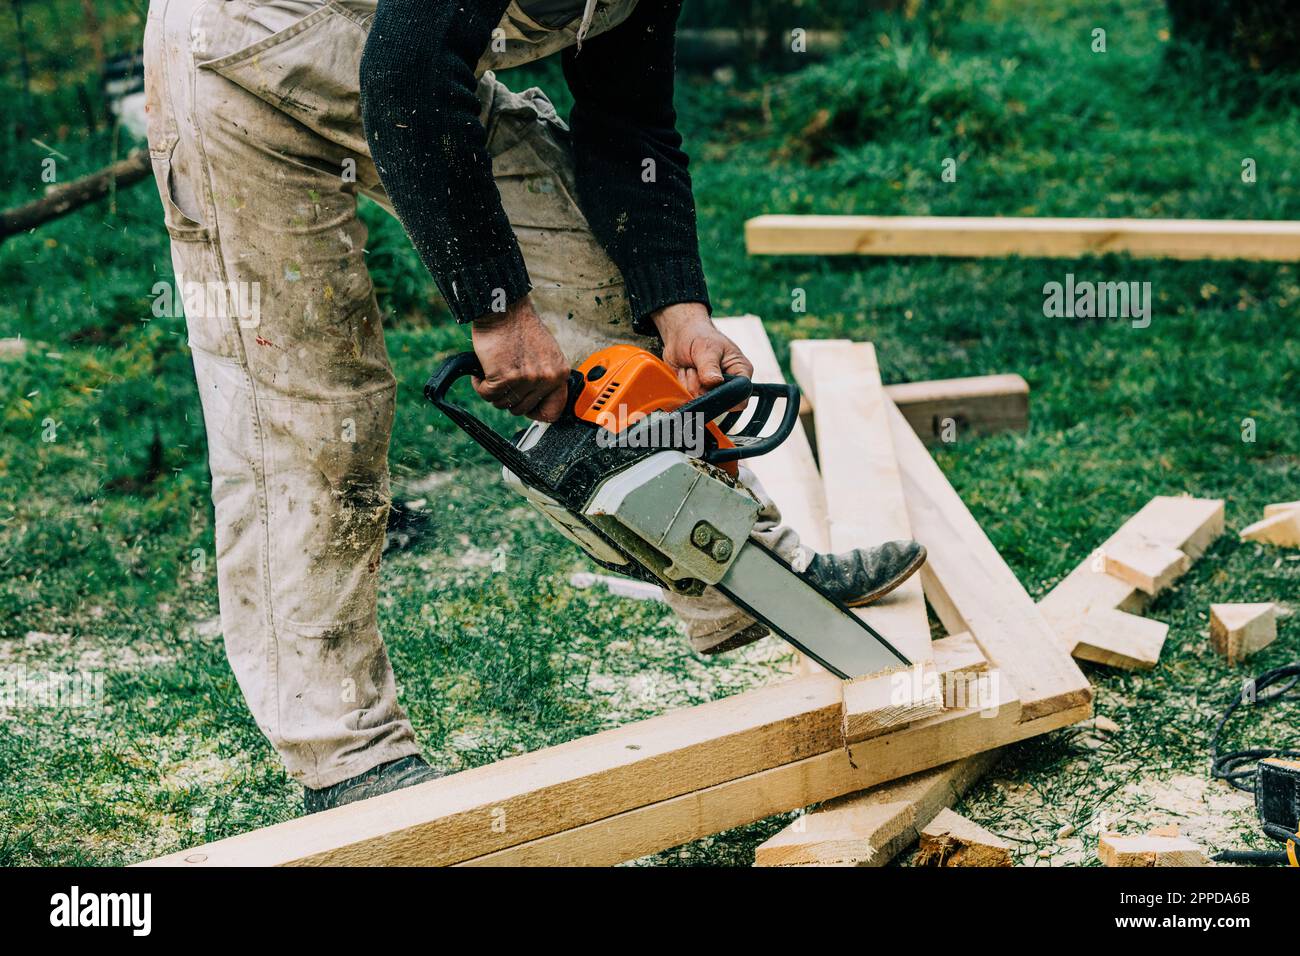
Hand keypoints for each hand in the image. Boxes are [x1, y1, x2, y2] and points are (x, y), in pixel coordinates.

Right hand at [471, 296, 570, 421]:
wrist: (504, 309)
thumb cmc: (520, 327)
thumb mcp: (546, 353)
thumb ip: (545, 376)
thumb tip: (537, 400)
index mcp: (559, 373)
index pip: (552, 411)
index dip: (535, 412)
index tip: (526, 408)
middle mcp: (545, 377)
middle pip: (522, 409)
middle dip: (509, 398)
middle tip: (503, 383)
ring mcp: (525, 378)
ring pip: (503, 404)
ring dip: (493, 392)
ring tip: (492, 374)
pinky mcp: (503, 376)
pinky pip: (487, 394)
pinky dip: (480, 385)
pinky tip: (481, 373)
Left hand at [651, 302, 753, 397]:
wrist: (680, 335)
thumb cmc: (699, 336)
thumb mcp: (706, 348)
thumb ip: (710, 366)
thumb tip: (715, 382)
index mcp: (740, 371)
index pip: (742, 396)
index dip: (728, 398)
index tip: (711, 386)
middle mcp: (728, 383)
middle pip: (717, 402)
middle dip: (701, 385)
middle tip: (696, 366)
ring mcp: (712, 390)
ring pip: (700, 401)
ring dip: (689, 382)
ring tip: (691, 366)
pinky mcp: (697, 393)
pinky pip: (688, 399)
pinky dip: (682, 385)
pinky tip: (685, 372)